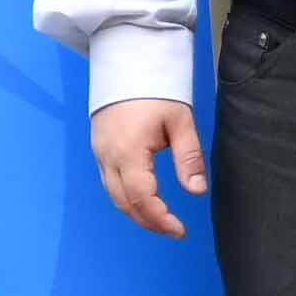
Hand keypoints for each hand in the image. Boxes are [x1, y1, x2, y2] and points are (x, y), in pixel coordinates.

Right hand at [92, 96, 206, 237]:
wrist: (126, 64)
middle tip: (172, 230)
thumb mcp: (181, 123)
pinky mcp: (98, 149)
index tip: (180, 230)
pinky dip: (126, 197)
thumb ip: (189, 158)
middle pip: (124, 202)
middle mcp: (108, 157)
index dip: (161, 219)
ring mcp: (99, 153)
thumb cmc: (156, 91)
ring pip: (114, 195)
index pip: (142, 198)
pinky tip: (144, 199)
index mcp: (129, 152)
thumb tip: (197, 191)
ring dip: (136, 212)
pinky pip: (109, 182)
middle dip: (148, 221)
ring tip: (160, 219)